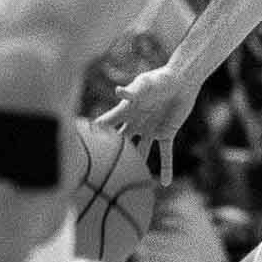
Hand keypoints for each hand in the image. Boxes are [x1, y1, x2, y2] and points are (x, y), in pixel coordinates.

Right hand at [96, 62, 201, 185]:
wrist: (182, 80)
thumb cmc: (161, 78)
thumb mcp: (145, 84)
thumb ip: (133, 92)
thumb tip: (118, 92)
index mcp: (127, 111)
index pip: (106, 123)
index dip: (94, 133)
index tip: (78, 145)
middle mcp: (136, 123)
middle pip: (119, 141)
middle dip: (109, 153)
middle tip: (97, 170)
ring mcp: (150, 130)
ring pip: (140, 151)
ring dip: (135, 165)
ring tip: (126, 183)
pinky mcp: (167, 133)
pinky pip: (165, 153)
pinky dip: (167, 167)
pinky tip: (166, 183)